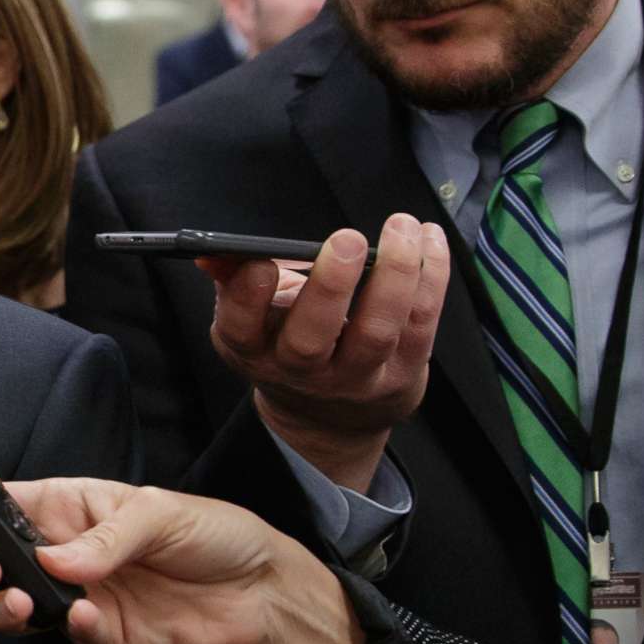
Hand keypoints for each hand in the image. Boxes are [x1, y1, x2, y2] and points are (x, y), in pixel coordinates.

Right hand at [0, 479, 368, 643]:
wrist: (262, 593)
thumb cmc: (213, 534)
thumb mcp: (160, 513)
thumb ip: (104, 538)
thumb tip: (51, 558)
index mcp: (70, 508)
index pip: (4, 503)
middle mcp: (64, 553)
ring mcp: (79, 597)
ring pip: (18, 608)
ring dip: (8, 608)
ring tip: (23, 603)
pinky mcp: (103, 637)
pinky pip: (70, 639)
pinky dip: (70, 631)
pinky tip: (86, 618)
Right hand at [206, 213, 449, 491]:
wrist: (331, 416)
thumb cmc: (287, 344)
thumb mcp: (251, 319)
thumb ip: (233, 281)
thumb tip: (213, 255)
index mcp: (253, 351)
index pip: (241, 329)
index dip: (247, 298)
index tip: (260, 262)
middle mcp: (301, 372)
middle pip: (312, 339)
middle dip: (331, 287)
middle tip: (346, 239)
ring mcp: (355, 378)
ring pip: (376, 332)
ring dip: (395, 275)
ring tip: (401, 227)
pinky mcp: (403, 373)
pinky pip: (421, 324)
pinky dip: (430, 278)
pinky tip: (430, 241)